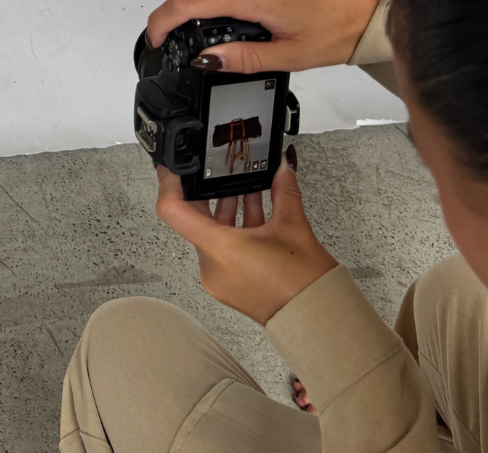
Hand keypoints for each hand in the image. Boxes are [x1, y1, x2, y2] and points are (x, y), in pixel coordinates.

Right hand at [146, 0, 389, 72]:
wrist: (372, 4)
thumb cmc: (339, 28)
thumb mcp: (288, 56)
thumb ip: (240, 58)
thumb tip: (206, 59)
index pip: (186, 2)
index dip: (162, 21)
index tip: (158, 37)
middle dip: (186, 12)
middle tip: (205, 38)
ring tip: (243, 24)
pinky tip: (258, 5)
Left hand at [155, 150, 337, 324]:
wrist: (317, 321)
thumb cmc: (305, 285)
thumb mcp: (293, 225)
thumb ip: (283, 188)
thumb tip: (281, 166)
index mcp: (220, 249)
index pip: (173, 210)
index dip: (169, 183)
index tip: (176, 168)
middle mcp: (212, 266)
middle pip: (192, 219)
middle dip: (206, 193)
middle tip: (216, 172)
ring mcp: (218, 279)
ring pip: (209, 233)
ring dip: (224, 210)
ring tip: (244, 189)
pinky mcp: (229, 286)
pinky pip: (220, 249)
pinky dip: (232, 230)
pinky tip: (253, 212)